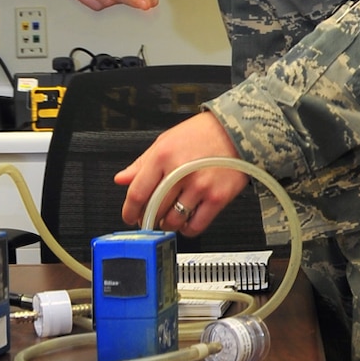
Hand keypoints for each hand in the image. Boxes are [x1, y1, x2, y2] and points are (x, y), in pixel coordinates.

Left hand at [114, 110, 247, 235]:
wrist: (238, 131)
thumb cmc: (202, 134)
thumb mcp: (166, 141)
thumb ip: (142, 163)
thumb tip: (122, 179)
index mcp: (163, 156)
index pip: (138, 193)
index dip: (130, 210)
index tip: (130, 217)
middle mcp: (179, 172)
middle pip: (154, 209)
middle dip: (148, 219)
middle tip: (150, 219)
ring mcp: (199, 187)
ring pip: (173, 220)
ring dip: (167, 225)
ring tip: (169, 219)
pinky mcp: (217, 198)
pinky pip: (196, 225)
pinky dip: (187, 229)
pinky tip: (186, 221)